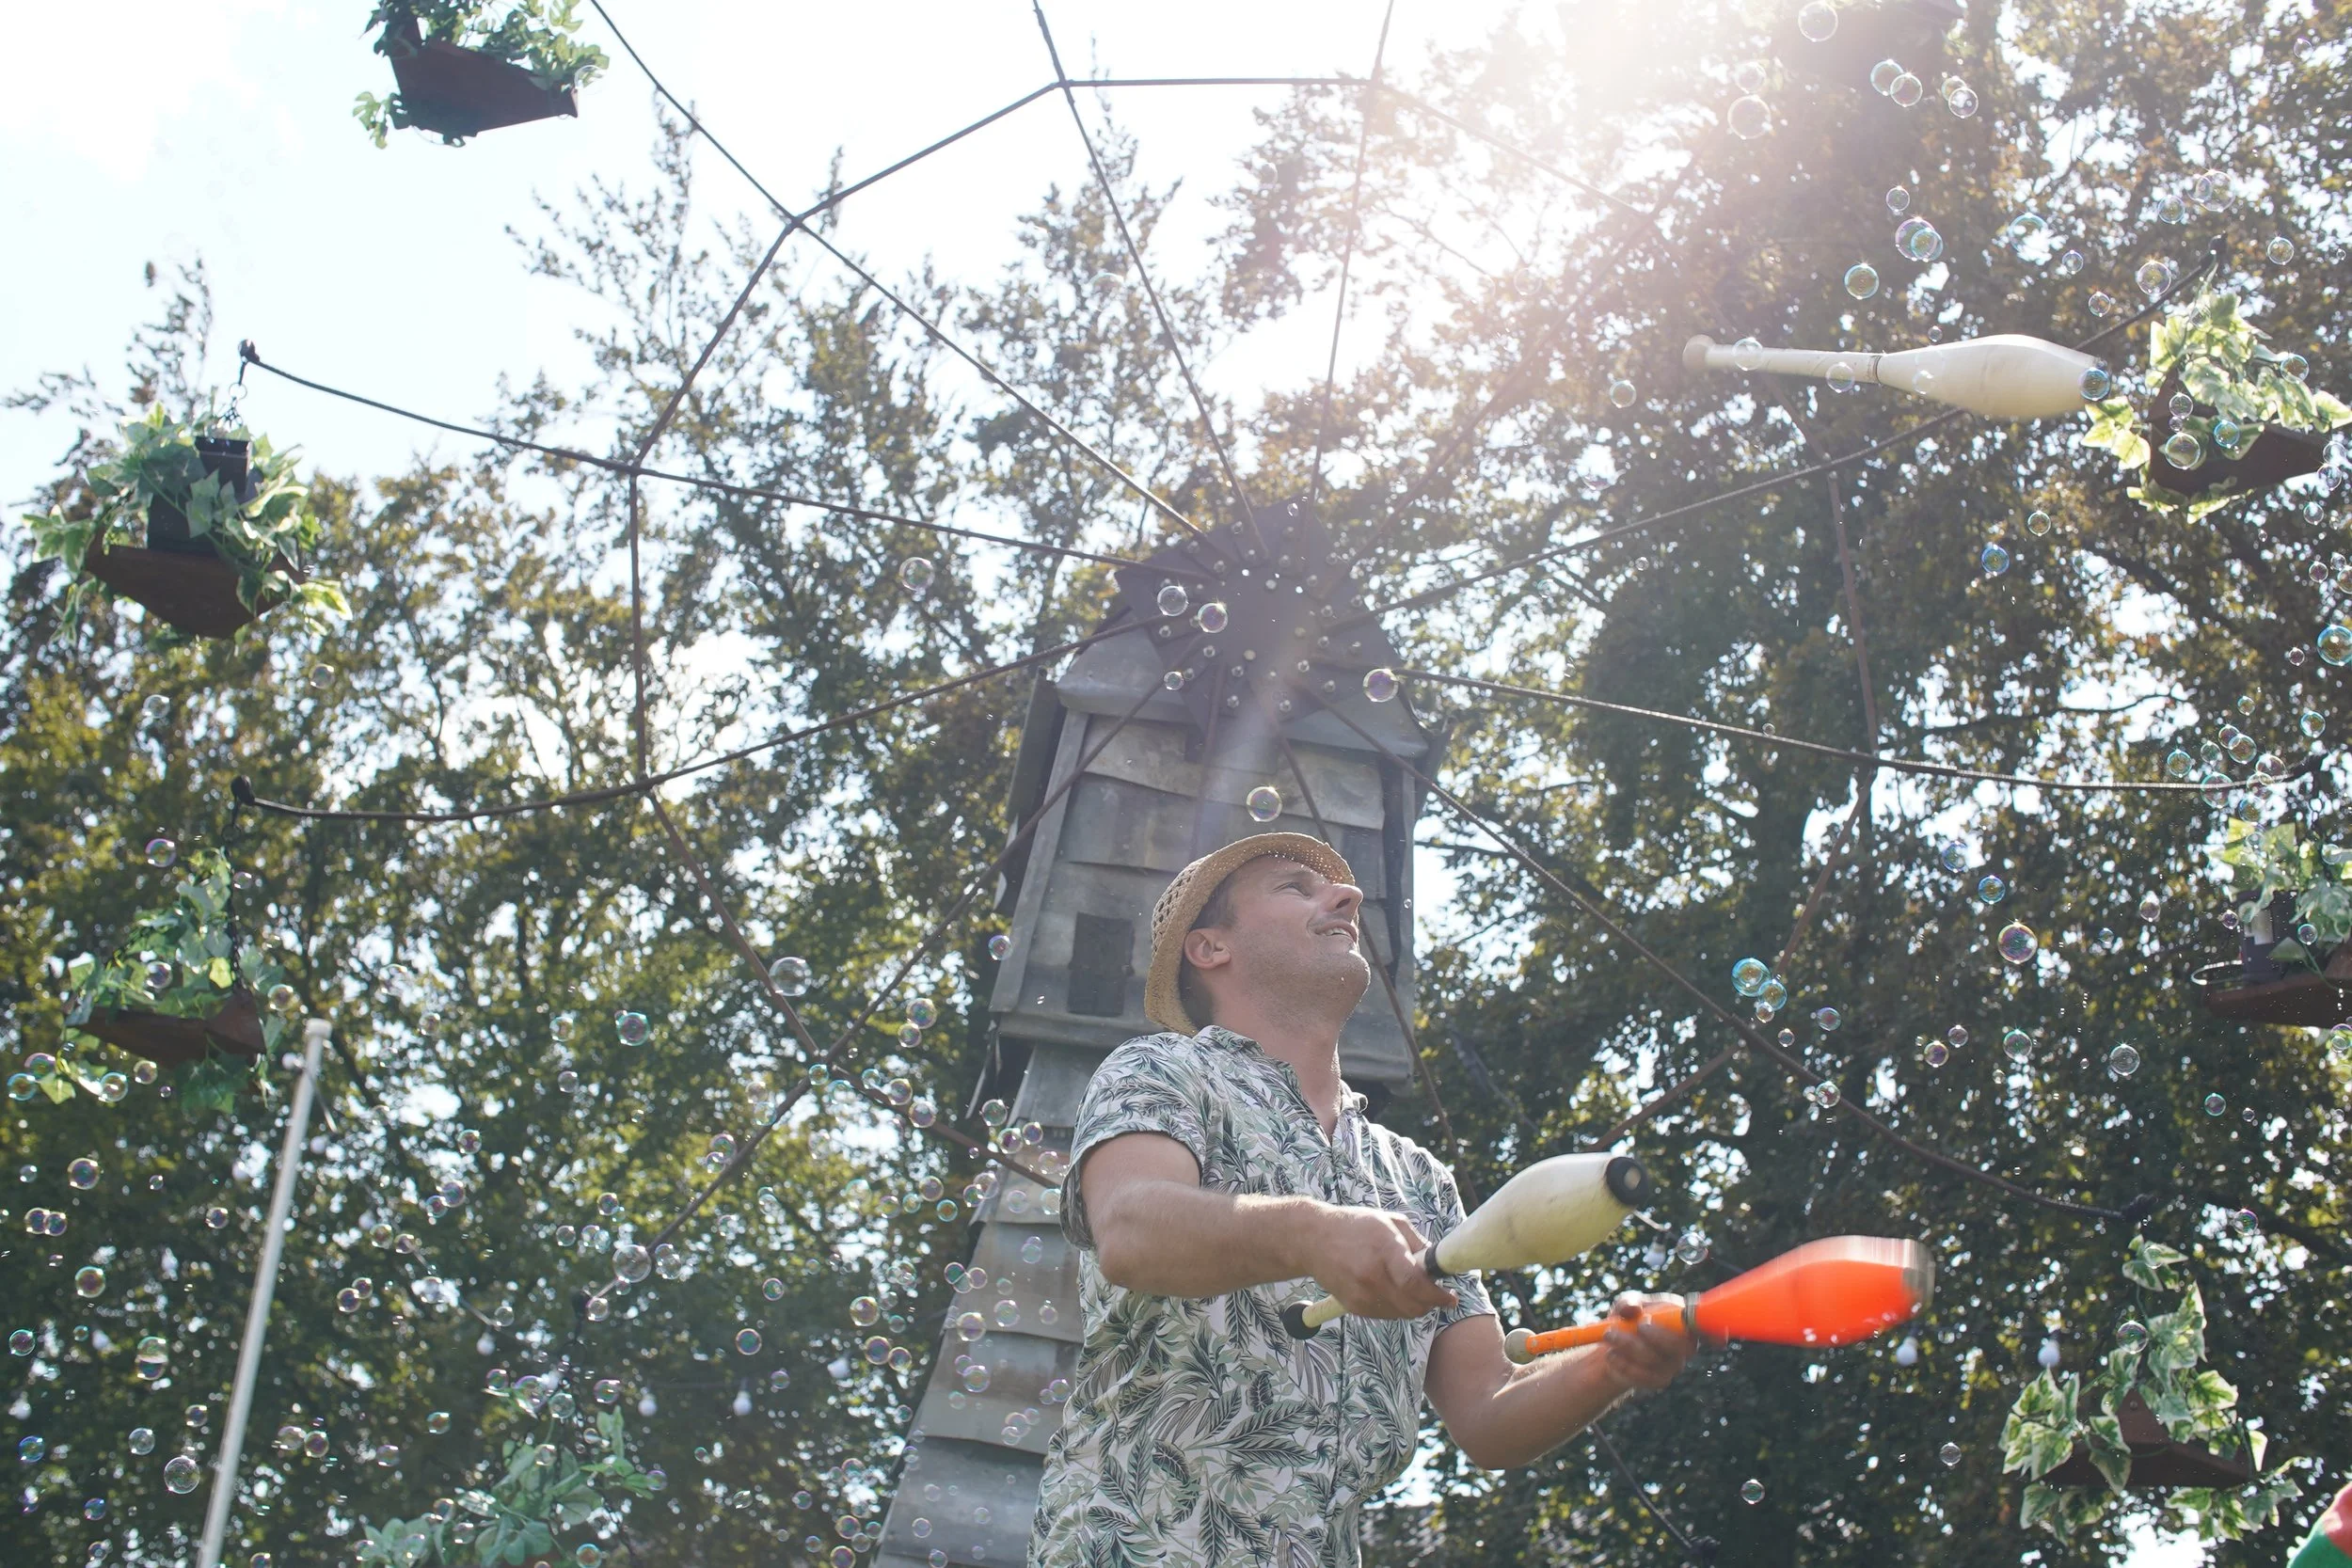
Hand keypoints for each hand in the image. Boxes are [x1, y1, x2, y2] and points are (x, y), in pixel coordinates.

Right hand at [1303, 1203, 1458, 1319]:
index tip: (1451, 1297)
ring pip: (1402, 1314)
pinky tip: (1392, 1290)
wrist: (1313, 1240)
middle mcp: (1372, 1276)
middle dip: (1431, 1304)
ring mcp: (1361, 1294)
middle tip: (1438, 1294)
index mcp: (1385, 1250)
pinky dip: (1397, 1307)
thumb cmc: (1356, 1226)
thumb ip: (1417, 1243)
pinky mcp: (1354, 1306)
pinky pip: (1386, 1315)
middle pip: (1413, 1306)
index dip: (1438, 1296)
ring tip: (1412, 1288)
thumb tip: (1438, 1263)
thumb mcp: (1390, 1222)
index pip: (1416, 1284)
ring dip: (1415, 1306)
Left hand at [1598, 1292, 1702, 1391]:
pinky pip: (1644, 1377)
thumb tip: (1633, 1308)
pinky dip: (1622, 1365)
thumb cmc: (1629, 1318)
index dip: (1669, 1327)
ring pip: (1653, 1361)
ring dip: (1625, 1349)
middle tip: (1611, 1331)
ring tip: (1607, 1337)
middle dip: (1640, 1339)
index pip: (1690, 1327)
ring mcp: (1674, 1365)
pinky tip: (1611, 1354)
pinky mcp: (1660, 1380)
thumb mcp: (1626, 1305)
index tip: (1642, 1323)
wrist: (1619, 1344)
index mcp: (1682, 1321)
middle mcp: (1685, 1346)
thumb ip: (1628, 1303)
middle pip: (1673, 1348)